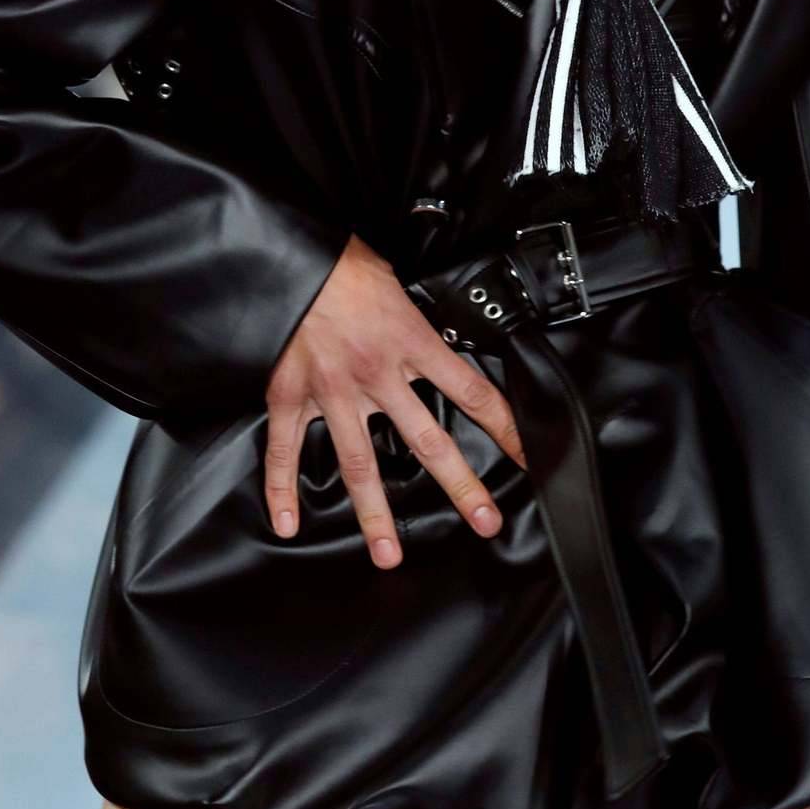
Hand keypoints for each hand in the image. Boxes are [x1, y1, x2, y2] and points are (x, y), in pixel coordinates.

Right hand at [264, 234, 527, 568]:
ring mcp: (332, 390)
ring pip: (359, 463)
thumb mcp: (398, 281)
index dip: (504, 425)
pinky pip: (284, 449)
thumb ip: (416, 316)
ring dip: (375, 514)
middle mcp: (376, 374)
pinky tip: (287, 522)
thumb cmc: (344, 262)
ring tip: (389, 555)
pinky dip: (282, 488)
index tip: (527, 455)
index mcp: (410, 341)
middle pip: (426, 441)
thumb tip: (435, 332)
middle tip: (485, 521)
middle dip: (460, 486)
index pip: (470, 391)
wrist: (289, 254)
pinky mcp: (290, 393)